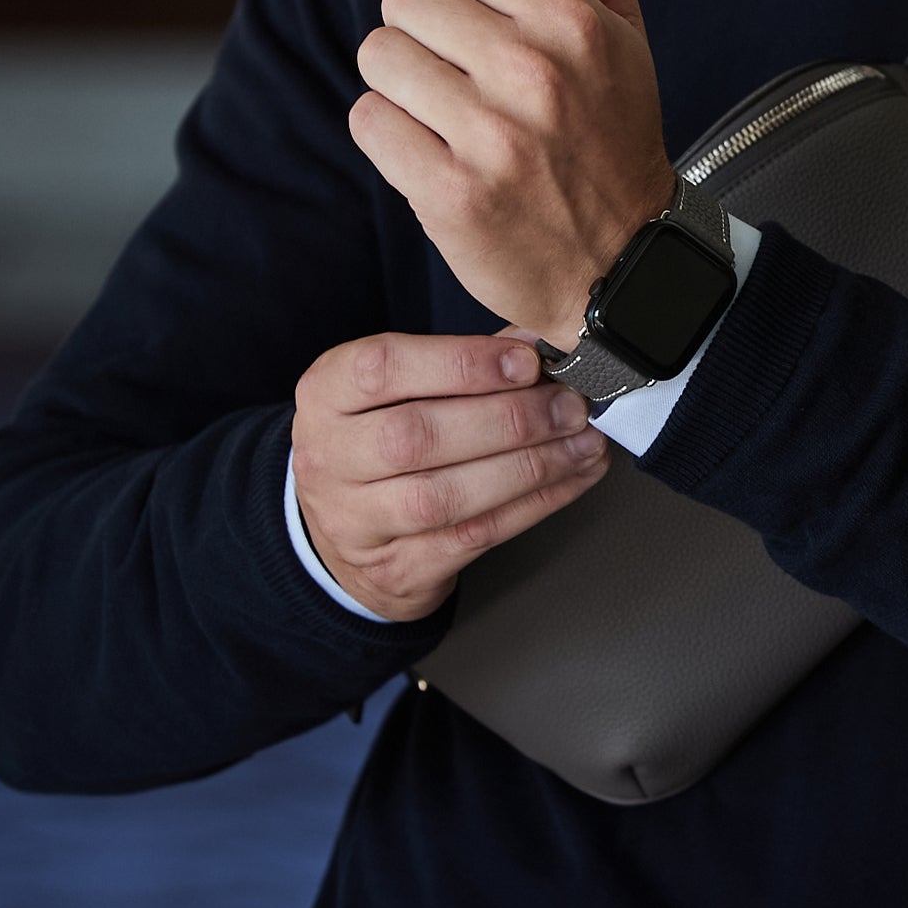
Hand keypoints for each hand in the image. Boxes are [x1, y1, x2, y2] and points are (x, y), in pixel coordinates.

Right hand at [290, 331, 609, 620]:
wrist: (344, 535)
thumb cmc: (383, 439)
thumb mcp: (401, 389)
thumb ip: (464, 361)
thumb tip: (539, 340)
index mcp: (325, 395)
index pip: (383, 369)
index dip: (461, 363)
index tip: (526, 361)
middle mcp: (328, 459)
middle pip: (416, 437)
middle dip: (508, 419)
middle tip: (568, 406)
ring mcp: (355, 522)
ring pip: (445, 496)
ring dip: (530, 467)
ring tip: (582, 442)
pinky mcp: (395, 568)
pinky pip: (474, 536)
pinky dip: (535, 504)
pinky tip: (572, 478)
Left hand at [349, 0, 672, 342]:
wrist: (623, 264)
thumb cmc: (613, 130)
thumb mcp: (621, 24)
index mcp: (572, 18)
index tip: (459, 16)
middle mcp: (534, 70)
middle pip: (400, 1)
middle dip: (419, 36)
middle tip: (461, 78)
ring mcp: (493, 135)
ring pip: (378, 61)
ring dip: (400, 88)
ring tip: (450, 117)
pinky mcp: (451, 193)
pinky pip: (369, 124)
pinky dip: (391, 139)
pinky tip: (437, 156)